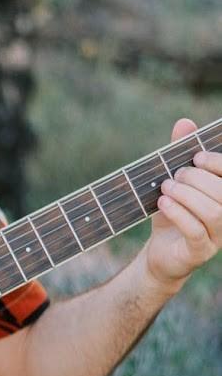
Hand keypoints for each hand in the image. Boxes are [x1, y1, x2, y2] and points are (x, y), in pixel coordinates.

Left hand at [142, 118, 221, 290]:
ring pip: (214, 212)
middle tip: (173, 176)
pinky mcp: (200, 251)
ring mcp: (217, 236)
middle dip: (197, 178)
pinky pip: (195, 231)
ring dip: (186, 195)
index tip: (196, 157)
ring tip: (166, 188)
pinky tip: (162, 203)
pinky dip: (178, 213)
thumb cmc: (172, 213)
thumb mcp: (174, 182)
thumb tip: (185, 122)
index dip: (218, 163)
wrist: (159, 252)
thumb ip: (179, 154)